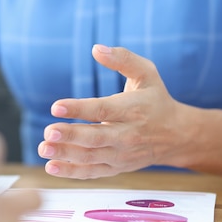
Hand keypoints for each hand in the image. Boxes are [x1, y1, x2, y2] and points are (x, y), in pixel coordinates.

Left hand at [39, 44, 191, 178]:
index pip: (103, 110)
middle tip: (48, 132)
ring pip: (91, 157)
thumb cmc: (156, 99)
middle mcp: (127, 134)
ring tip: (43, 148)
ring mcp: (121, 154)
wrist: (177, 135)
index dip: (79, 109)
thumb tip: (96, 48)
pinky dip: (71, 172)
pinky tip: (51, 167)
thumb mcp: (147, 73)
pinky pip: (92, 172)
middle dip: (71, 136)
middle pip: (96, 137)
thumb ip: (123, 59)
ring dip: (65, 154)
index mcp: (132, 109)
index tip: (56, 107)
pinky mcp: (116, 167)